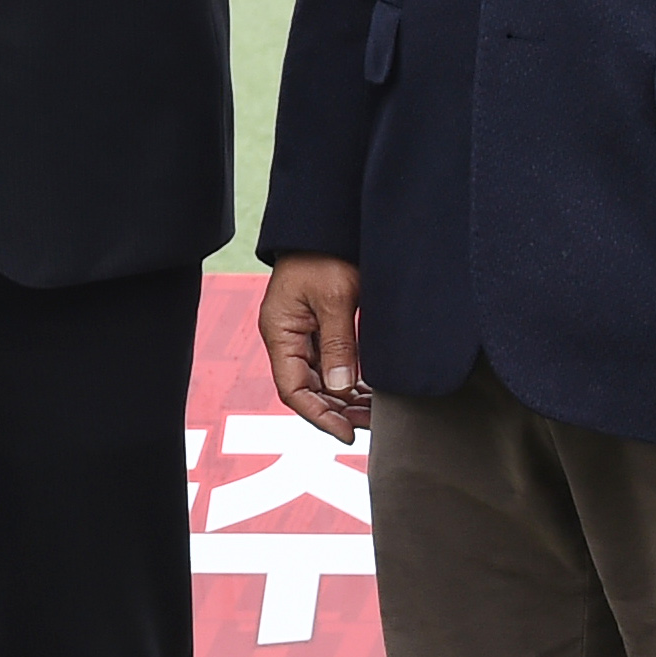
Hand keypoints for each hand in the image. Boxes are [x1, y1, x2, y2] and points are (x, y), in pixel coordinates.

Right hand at [259, 258, 371, 443]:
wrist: (327, 224)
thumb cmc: (325, 254)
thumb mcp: (335, 298)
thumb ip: (338, 344)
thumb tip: (340, 390)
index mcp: (279, 331)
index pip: (293, 389)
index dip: (319, 415)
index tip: (348, 432)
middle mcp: (287, 337)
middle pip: (307, 389)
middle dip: (337, 411)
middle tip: (371, 425)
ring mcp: (302, 333)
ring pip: (321, 380)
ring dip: (345, 399)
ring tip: (376, 413)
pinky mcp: (319, 327)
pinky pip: (331, 364)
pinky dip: (349, 381)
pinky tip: (371, 392)